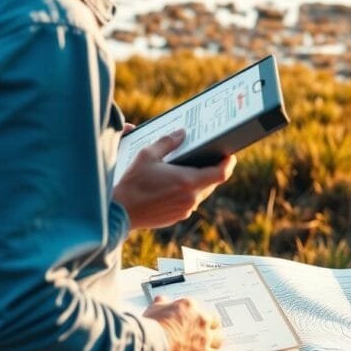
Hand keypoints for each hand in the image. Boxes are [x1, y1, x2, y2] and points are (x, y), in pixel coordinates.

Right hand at [112, 129, 236, 229]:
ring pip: (201, 193)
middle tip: (208, 158)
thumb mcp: (148, 155)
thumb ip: (167, 142)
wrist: (120, 211)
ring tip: (189, 169)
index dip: (229, 164)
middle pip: (212, 183)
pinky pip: (189, 202)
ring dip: (199, 182)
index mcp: (188, 182)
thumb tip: (181, 133)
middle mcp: (191, 198)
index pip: (221, 174)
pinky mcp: (177, 217)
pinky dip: (187, 193)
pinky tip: (175, 184)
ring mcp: (185, 210)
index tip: (230, 156)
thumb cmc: (133, 183)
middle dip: (211, 170)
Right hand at [143, 296, 222, 350]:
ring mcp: (205, 338)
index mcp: (190, 307)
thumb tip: (161, 299)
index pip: (200, 310)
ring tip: (210, 346)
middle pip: (215, 323)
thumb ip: (161, 304)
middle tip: (207, 333)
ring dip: (215, 342)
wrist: (151, 344)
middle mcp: (201, 320)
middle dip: (212, 328)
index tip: (195, 322)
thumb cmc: (151, 327)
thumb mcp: (154, 309)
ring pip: (219, 339)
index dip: (198, 317)